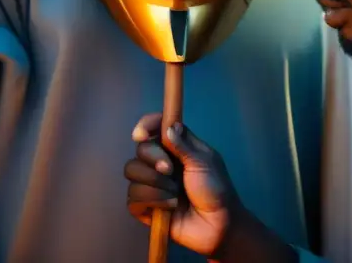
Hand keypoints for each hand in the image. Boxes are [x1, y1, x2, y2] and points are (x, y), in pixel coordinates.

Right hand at [124, 112, 241, 256]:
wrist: (218, 225)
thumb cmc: (216, 189)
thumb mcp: (204, 163)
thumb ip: (184, 145)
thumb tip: (168, 126)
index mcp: (175, 147)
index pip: (154, 127)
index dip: (145, 126)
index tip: (141, 135)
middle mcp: (160, 162)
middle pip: (140, 150)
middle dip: (154, 159)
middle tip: (170, 171)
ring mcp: (152, 184)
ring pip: (132, 172)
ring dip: (156, 185)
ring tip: (176, 195)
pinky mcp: (146, 207)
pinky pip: (133, 199)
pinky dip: (152, 202)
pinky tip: (169, 208)